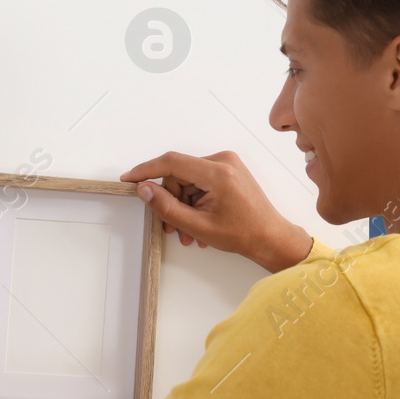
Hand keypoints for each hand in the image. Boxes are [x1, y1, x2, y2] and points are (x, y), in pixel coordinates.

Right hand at [121, 150, 313, 272]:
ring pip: (187, 180)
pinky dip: (194, 201)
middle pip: (178, 174)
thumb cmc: (243, 234)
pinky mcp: (227, 170)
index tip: (129, 179)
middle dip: (171, 201)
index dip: (146, 170)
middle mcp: (223, 161)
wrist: (270, 237)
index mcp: (218, 172)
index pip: (171, 162)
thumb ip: (166, 207)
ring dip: (182, 205)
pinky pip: (198, 181)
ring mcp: (226, 164)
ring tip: (189, 232)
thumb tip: (144, 189)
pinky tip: (199, 221)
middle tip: (172, 228)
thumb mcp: (197, 226)